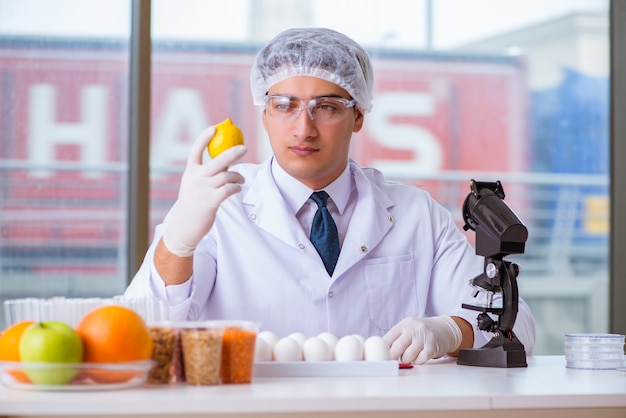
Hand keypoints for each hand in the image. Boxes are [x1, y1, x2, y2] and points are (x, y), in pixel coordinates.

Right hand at [162, 126, 245, 256]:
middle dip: (232, 152)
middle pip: (217, 160)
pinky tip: (237, 189)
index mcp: (190, 172)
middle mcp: (195, 178)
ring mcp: (202, 189)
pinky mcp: (210, 201)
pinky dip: (236, 187)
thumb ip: (207, 174)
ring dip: (238, 177)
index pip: (195, 150)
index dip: (204, 138)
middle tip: (244, 147)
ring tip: (241, 180)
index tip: (213, 128)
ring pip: (227, 175)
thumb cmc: (193, 206)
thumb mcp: (194, 187)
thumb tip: (226, 162)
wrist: (184, 229)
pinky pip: (228, 189)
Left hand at [383, 316, 462, 364]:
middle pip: (397, 348)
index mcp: (404, 324)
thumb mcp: (408, 329)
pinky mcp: (432, 347)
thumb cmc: (421, 332)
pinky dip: (417, 362)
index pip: (388, 338)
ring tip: (408, 357)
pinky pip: (420, 360)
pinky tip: (418, 357)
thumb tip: (381, 351)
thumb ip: (396, 337)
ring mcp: (424, 337)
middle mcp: (414, 329)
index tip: (382, 357)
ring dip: (406, 360)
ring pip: (408, 356)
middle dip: (394, 357)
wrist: (444, 329)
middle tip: (394, 360)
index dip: (383, 350)